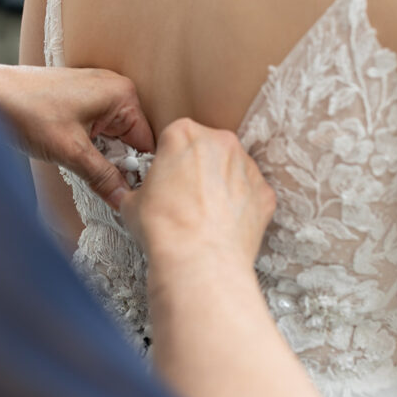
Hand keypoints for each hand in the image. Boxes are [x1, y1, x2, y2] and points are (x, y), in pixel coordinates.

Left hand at [0, 62, 154, 208]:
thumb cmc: (25, 111)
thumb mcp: (70, 152)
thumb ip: (103, 177)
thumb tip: (124, 200)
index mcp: (122, 94)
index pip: (147, 142)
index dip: (139, 171)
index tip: (130, 196)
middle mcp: (115, 88)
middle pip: (132, 140)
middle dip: (120, 165)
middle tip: (106, 189)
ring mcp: (97, 92)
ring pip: (113, 137)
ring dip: (103, 158)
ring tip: (85, 170)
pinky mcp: (80, 99)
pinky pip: (98, 129)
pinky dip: (90, 147)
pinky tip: (76, 158)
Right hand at [120, 118, 275, 276]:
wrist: (200, 262)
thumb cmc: (165, 230)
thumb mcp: (132, 203)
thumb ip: (138, 190)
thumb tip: (137, 197)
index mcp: (184, 134)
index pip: (175, 136)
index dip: (170, 158)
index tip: (167, 175)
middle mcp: (220, 142)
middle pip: (208, 147)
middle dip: (198, 167)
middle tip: (185, 195)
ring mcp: (247, 166)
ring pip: (232, 169)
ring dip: (221, 185)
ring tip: (204, 214)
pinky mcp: (265, 192)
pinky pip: (251, 193)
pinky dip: (241, 206)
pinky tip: (224, 224)